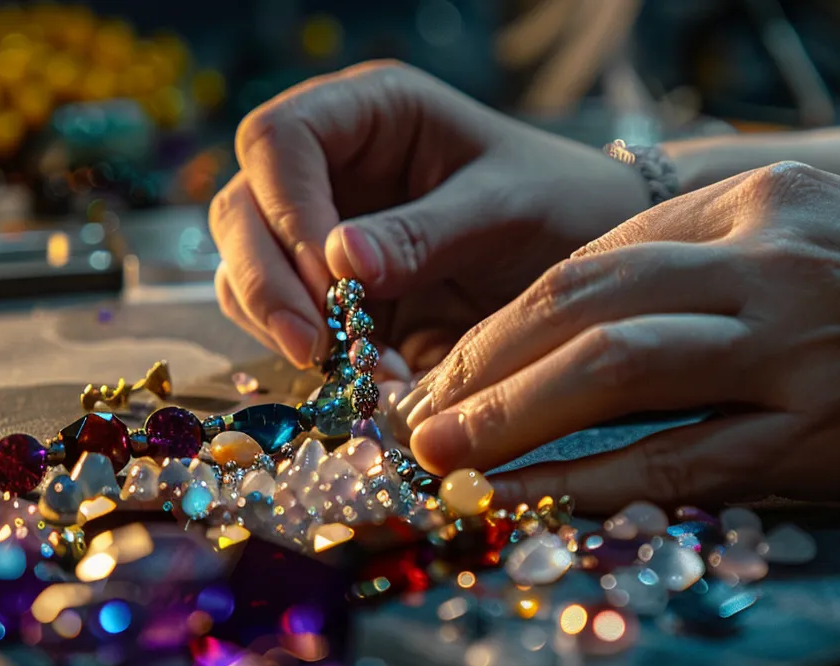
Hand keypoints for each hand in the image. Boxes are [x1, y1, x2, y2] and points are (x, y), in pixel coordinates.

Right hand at [209, 61, 651, 374]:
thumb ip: (426, 232)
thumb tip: (339, 263)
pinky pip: (284, 324)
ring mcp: (322, 230)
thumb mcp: (506, 209)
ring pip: (245, 271)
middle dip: (267, 281)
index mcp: (369, 111)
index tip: (330, 277)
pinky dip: (313, 358)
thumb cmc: (562, 206)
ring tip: (356, 369)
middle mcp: (330, 164)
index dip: (288, 208)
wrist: (596, 267)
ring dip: (283, 326)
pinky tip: (369, 380)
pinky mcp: (330, 294)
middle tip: (313, 346)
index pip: (279, 140)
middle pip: (243, 209)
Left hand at [402, 162, 839, 510]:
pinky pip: (686, 458)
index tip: (459, 356)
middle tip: (419, 410)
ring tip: (442, 455)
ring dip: (511, 414)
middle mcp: (776, 255)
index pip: (603, 247)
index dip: (514, 309)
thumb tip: (628, 306)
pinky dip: (600, 482)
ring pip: (613, 368)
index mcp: (773, 197)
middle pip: (584, 297)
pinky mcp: (833, 430)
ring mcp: (802, 341)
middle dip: (484, 358)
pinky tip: (542, 502)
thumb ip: (745, 252)